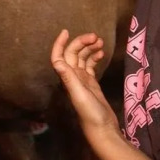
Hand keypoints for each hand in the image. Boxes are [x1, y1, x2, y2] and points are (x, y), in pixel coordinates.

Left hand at [49, 29, 120, 147]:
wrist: (103, 128)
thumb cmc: (91, 114)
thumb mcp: (80, 95)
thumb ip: (69, 79)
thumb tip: (57, 61)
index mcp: (67, 79)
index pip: (59, 57)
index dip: (60, 44)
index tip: (67, 31)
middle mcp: (72, 78)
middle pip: (73, 54)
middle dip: (81, 43)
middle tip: (96, 37)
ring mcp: (82, 80)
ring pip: (82, 58)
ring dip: (89, 48)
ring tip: (100, 42)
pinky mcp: (91, 84)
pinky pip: (90, 65)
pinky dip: (94, 57)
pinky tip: (101, 53)